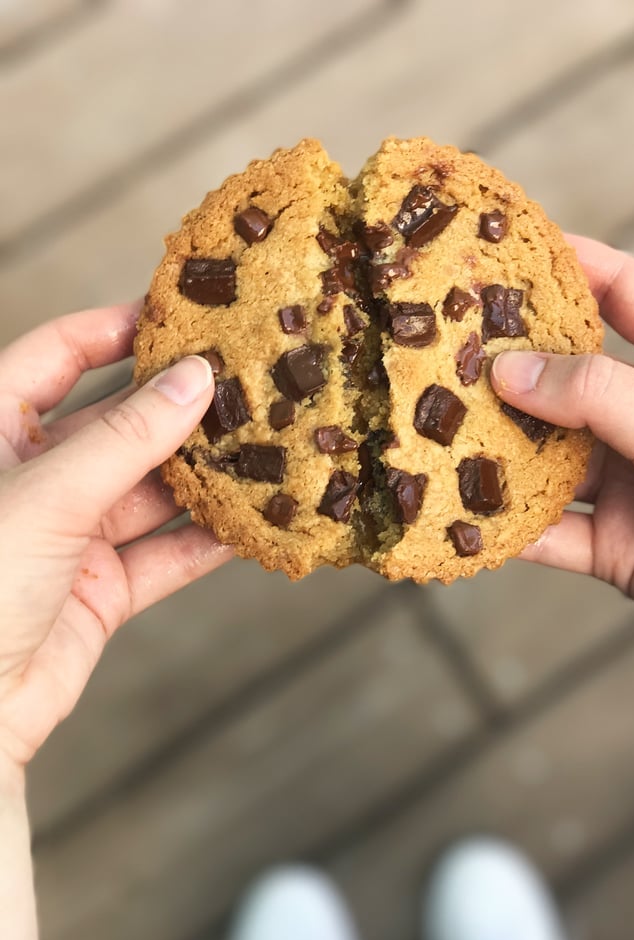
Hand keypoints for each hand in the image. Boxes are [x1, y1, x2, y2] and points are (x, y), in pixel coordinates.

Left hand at [0, 304, 230, 768]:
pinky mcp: (99, 593)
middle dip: (178, 409)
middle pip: (116, 425)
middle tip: (245, 384)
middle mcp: (31, 479)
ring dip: (204, 477)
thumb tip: (194, 380)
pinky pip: (163, 557)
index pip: (54, 357)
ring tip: (265, 447)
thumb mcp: (46, 496)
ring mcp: (67, 537)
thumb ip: (126, 439)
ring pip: (149, 493)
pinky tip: (253, 524)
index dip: (114, 330)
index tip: (180, 316)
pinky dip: (206, 544)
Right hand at [491, 236, 633, 694]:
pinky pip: (553, 533)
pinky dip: (512, 529)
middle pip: (573, 379)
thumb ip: (599, 398)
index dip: (575, 263)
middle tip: (447, 351)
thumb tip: (508, 370)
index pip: (630, 293)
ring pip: (553, 459)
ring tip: (439, 436)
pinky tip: (465, 519)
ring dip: (502, 454)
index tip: (509, 250)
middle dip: (514, 367)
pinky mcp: (619, 548)